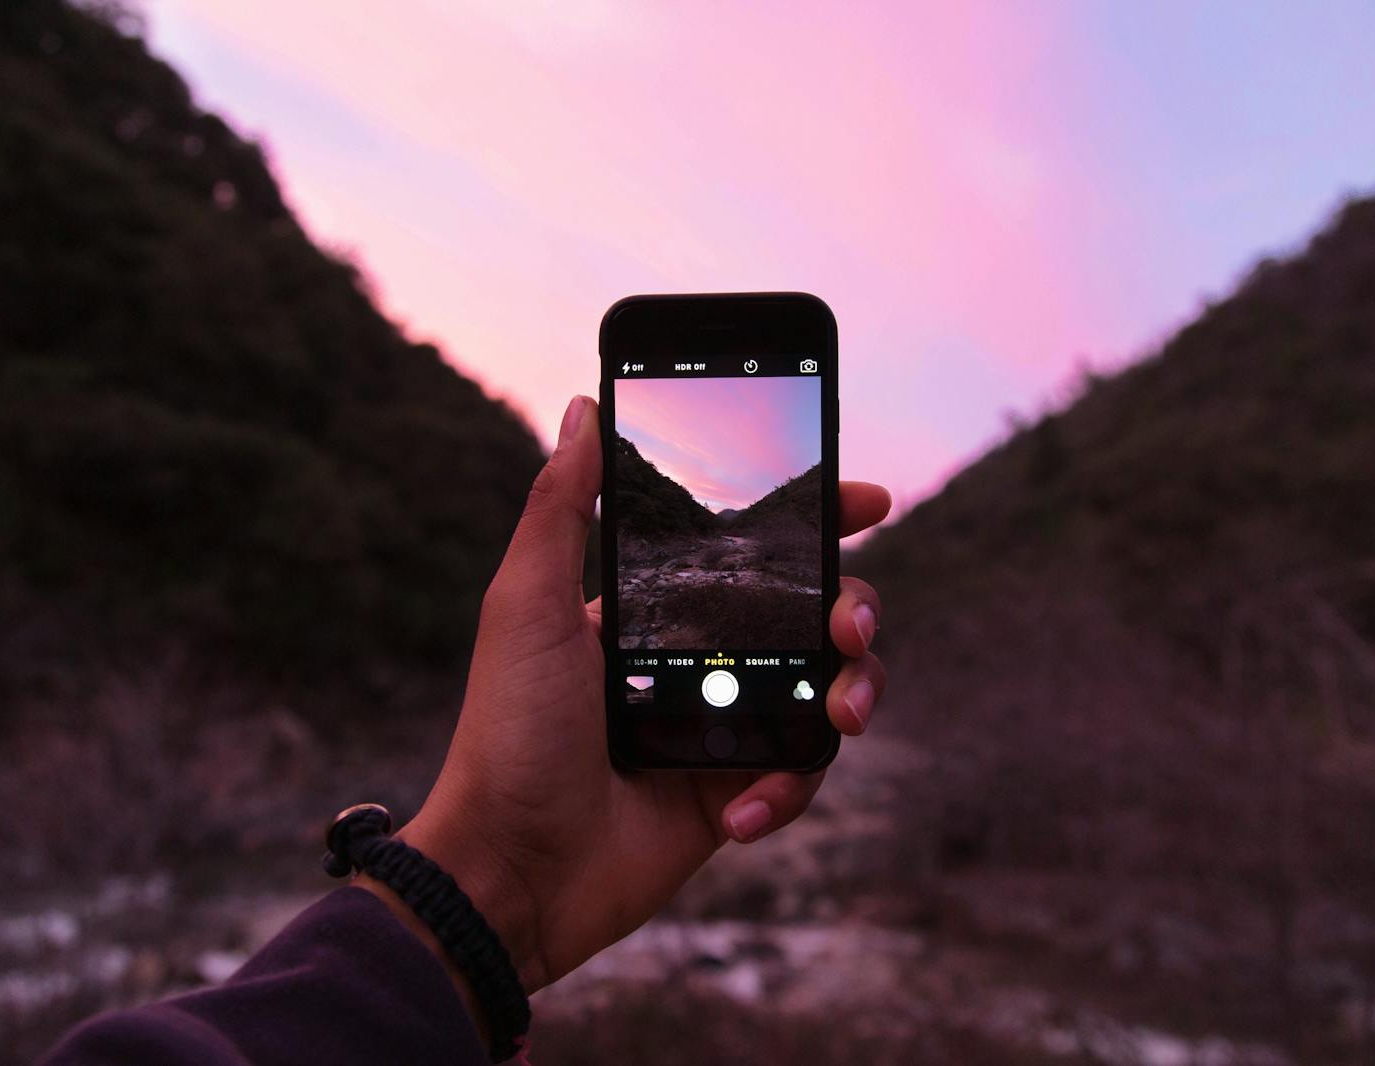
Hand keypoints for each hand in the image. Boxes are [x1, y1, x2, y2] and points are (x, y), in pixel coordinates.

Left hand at [365, 395, 889, 998]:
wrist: (511, 868)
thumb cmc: (509, 730)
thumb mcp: (526, 604)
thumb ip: (561, 507)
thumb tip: (584, 408)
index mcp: (655, 606)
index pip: (751, 548)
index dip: (814, 520)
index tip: (865, 500)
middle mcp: (697, 658)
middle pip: (811, 613)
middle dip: (853, 608)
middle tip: (849, 622)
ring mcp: (721, 726)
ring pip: (827, 689)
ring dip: (852, 693)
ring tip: (842, 714)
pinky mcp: (735, 793)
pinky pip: (800, 774)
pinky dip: (787, 787)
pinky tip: (740, 807)